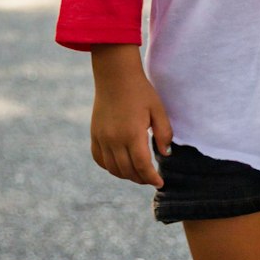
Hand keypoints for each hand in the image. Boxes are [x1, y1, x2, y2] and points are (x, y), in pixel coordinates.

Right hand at [90, 44, 172, 186]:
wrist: (115, 76)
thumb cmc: (140, 91)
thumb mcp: (158, 110)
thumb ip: (164, 133)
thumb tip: (165, 154)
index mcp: (132, 134)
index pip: (142, 166)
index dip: (151, 178)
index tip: (160, 183)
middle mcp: (115, 139)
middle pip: (127, 170)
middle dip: (141, 179)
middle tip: (151, 178)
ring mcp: (102, 138)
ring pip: (113, 168)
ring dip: (126, 175)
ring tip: (138, 173)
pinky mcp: (94, 134)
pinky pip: (99, 159)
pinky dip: (110, 167)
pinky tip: (120, 165)